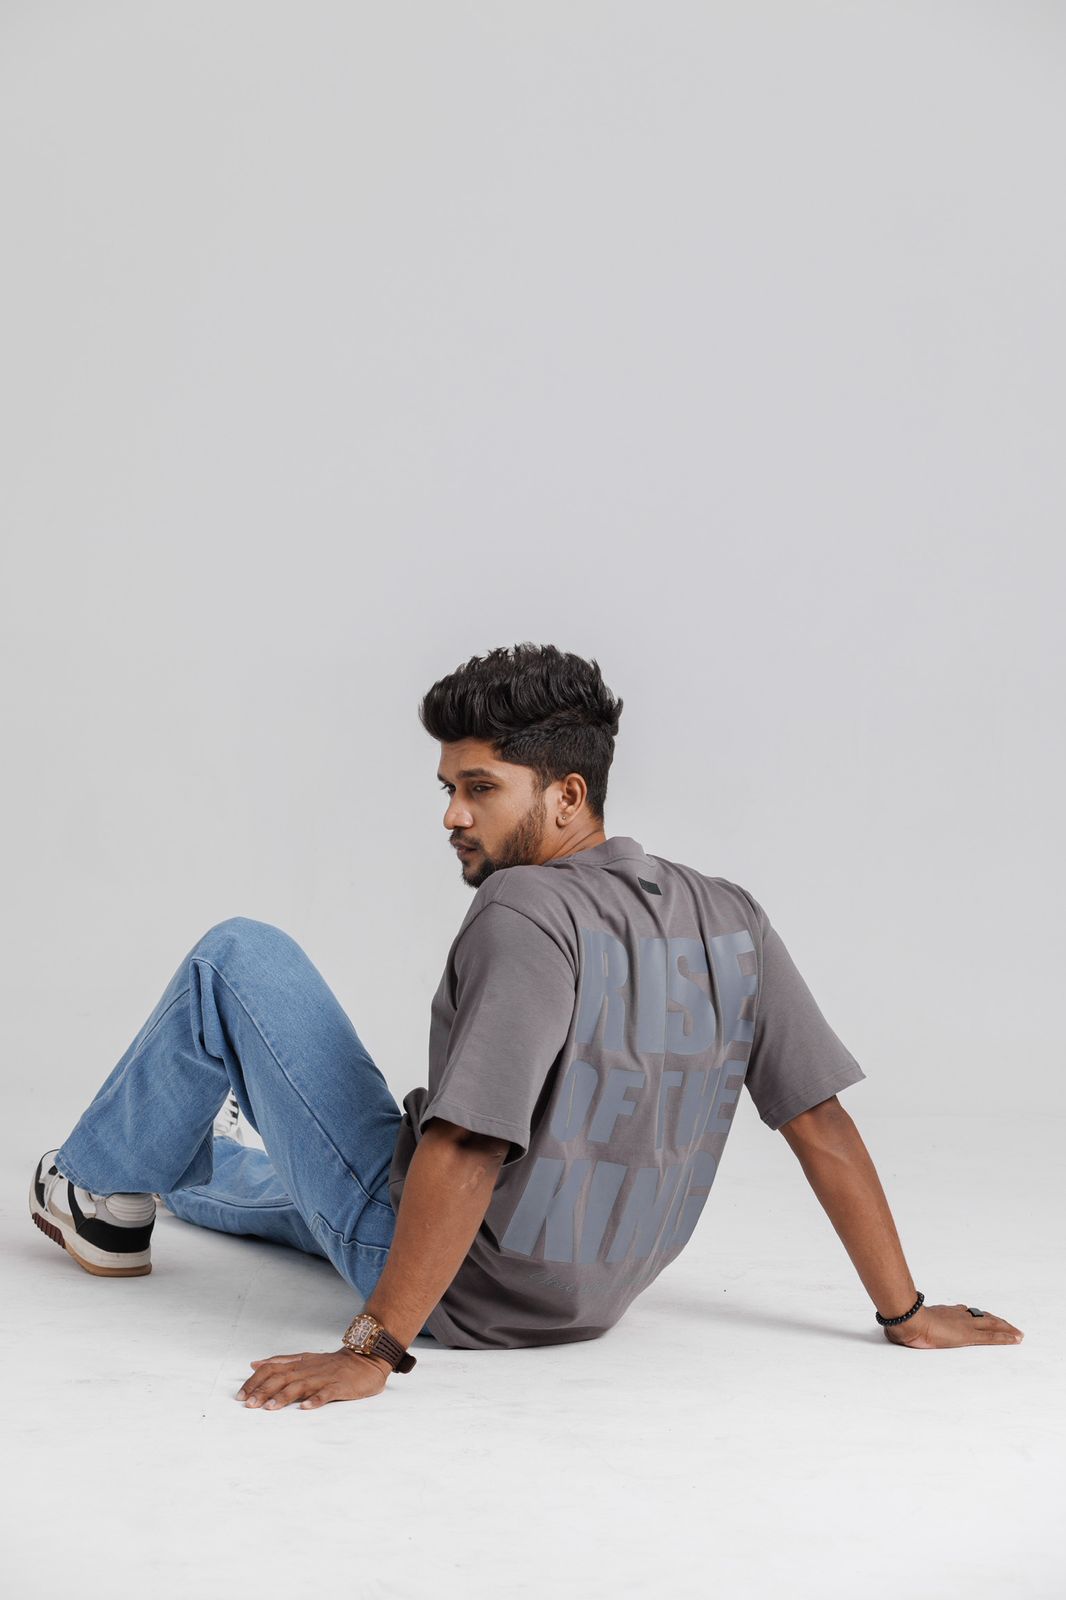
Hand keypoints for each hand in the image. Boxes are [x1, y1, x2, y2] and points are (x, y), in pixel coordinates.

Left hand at [235, 1347, 390, 1409]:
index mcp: (298, 1364)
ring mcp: (323, 1378)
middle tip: (249, 1405)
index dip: (255, 1381)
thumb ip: (280, 1361)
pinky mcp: (338, 1386)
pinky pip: (326, 1393)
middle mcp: (307, 1370)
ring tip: (270, 1408)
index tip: (240, 1396)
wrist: (364, 1359)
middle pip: (281, 1378)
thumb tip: (255, 1364)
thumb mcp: (304, 1358)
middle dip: (263, 1391)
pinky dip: (316, 1400)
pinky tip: (306, 1408)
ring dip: (284, 1396)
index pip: (271, 1369)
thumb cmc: (332, 1363)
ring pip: (300, 1386)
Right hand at [882, 1303, 1023, 1349]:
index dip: (976, 1315)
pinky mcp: (969, 1336)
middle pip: (982, 1316)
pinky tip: (1016, 1339)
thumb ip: (906, 1324)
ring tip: (1017, 1333)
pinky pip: (993, 1336)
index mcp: (943, 1312)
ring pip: (992, 1324)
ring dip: (1006, 1328)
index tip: (983, 1317)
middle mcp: (957, 1315)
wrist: (907, 1320)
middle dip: (997, 1321)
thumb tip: (895, 1327)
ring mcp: (964, 1324)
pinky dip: (1006, 1337)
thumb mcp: (906, 1322)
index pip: (965, 1312)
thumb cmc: (903, 1321)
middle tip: (1008, 1326)